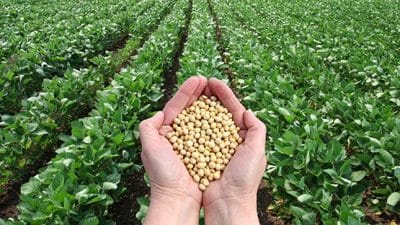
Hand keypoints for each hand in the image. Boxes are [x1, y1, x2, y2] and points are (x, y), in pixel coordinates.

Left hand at [139, 76, 206, 224]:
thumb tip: (160, 113)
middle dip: (198, 93)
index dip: (186, 92)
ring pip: (201, 118)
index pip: (176, 107)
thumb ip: (148, 127)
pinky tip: (222, 112)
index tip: (198, 79)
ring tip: (215, 90)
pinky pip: (210, 132)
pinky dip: (215, 121)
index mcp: (165, 132)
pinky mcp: (204, 151)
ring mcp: (192, 143)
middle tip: (208, 80)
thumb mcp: (149, 148)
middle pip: (189, 110)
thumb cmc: (162, 174)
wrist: (178, 198)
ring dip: (207, 103)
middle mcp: (179, 136)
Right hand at [202, 78, 266, 224]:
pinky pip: (193, 135)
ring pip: (203, 121)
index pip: (232, 109)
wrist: (227, 203)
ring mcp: (211, 146)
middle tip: (200, 82)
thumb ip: (256, 129)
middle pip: (216, 112)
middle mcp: (226, 140)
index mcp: (242, 137)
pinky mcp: (198, 153)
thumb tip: (246, 110)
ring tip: (191, 92)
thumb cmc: (244, 180)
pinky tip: (183, 113)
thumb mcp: (257, 151)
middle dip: (209, 96)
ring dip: (198, 105)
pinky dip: (188, 123)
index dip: (224, 94)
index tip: (213, 81)